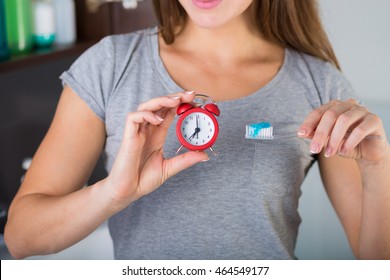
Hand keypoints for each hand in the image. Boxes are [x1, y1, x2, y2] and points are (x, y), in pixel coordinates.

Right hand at [102, 91, 208, 210]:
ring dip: (160, 101)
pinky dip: (146, 115)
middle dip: (173, 97)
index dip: (180, 104)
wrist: (127, 192)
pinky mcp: (128, 137)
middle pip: (158, 105)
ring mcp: (137, 132)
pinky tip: (158, 120)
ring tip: (176, 101)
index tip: (194, 100)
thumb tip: (205, 156)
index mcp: (157, 135)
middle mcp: (147, 130)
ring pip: (145, 107)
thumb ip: (185, 160)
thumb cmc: (143, 180)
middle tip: (189, 94)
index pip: (168, 112)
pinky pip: (133, 118)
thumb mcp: (169, 168)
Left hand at [298, 99, 388, 164]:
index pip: (319, 111)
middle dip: (320, 133)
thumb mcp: (328, 141)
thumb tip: (302, 133)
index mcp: (335, 106)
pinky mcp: (374, 120)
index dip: (309, 122)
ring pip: (344, 120)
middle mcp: (348, 105)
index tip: (301, 134)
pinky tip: (343, 151)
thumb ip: (316, 135)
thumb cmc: (345, 144)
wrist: (368, 152)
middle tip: (314, 149)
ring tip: (329, 154)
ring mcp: (362, 111)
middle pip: (330, 115)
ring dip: (334, 139)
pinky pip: (360, 129)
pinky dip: (349, 142)